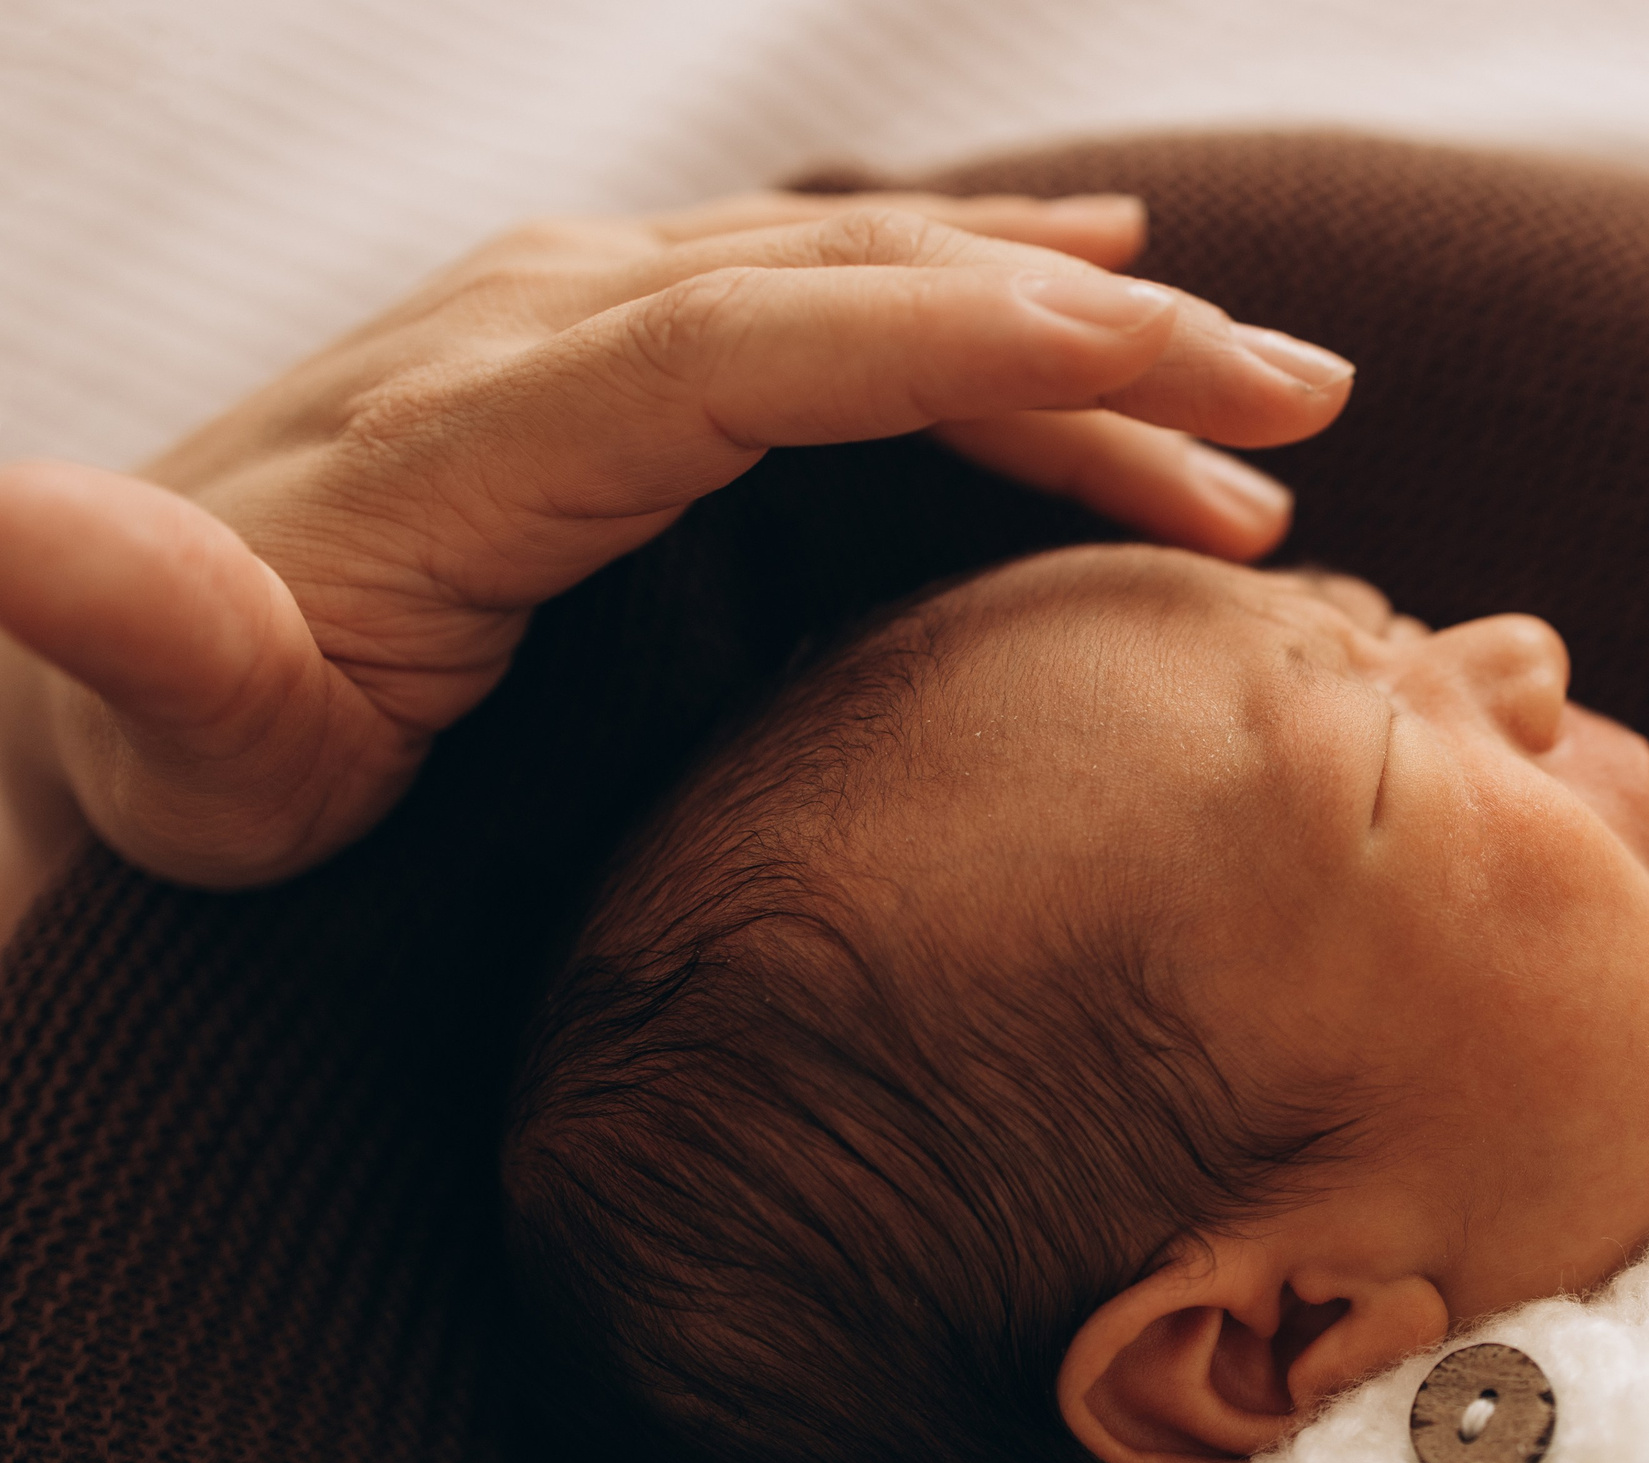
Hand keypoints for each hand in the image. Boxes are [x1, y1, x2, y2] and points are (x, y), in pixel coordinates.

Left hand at [0, 190, 1351, 904]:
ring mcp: (609, 333)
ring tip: (1268, 409)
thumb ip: (138, 633)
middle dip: (1091, 332)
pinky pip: (854, 326)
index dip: (951, 337)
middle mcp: (555, 331)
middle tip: (1297, 392)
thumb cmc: (201, 765)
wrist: (169, 707)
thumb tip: (19, 522)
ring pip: (887, 294)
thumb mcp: (168, 737)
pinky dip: (993, 340)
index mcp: (482, 418)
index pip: (754, 337)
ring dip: (1083, 345)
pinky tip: (1102, 342)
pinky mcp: (648, 371)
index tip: (1146, 361)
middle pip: (863, 288)